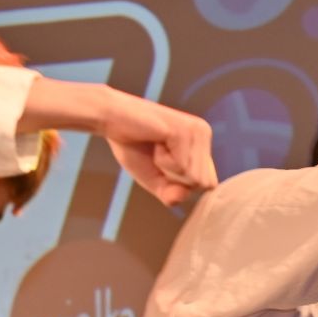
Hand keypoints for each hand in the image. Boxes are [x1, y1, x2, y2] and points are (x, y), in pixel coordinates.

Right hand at [99, 92, 217, 205]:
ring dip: (167, 169)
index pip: (207, 185)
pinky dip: (162, 161)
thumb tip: (182, 197)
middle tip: (158, 154)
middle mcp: (204, 133)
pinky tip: (155, 141)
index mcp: (202, 143)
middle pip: (202, 184)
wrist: (110, 119)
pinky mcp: (185, 131)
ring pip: (194, 178)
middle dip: (175, 178)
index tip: (163, 163)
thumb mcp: (156, 180)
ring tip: (156, 146)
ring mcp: (197, 130)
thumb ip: (172, 194)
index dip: (181, 184)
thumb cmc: (133, 147)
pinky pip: (181, 167)